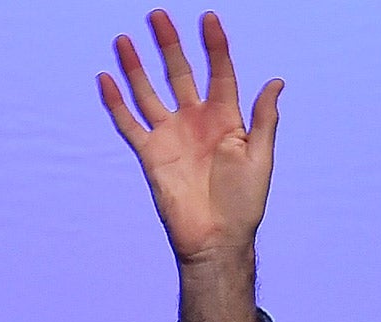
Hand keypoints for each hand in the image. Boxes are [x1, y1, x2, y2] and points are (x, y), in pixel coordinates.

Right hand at [101, 11, 281, 321]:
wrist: (217, 240)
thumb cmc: (244, 203)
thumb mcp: (261, 158)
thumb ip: (264, 119)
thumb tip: (276, 82)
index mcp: (226, 120)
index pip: (220, 73)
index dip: (215, 46)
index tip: (209, 19)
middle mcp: (196, 122)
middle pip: (179, 74)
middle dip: (169, 45)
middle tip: (158, 15)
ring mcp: (171, 136)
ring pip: (149, 93)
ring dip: (136, 67)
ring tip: (124, 39)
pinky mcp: (151, 154)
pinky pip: (129, 124)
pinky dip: (116, 103)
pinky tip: (105, 79)